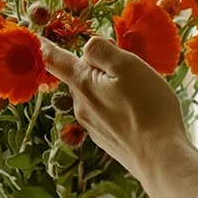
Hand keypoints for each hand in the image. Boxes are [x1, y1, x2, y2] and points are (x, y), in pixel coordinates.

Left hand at [39, 36, 192, 195]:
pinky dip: (119, 111)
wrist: (160, 158)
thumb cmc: (147, 108)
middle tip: (128, 71)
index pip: (55, 60)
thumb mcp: (128, 66)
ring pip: (97, 99)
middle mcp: (81, 107)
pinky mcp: (107, 142)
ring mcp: (93, 127)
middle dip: (98, 71)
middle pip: (82, 78)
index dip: (45, 46)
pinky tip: (140, 117)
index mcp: (82, 84)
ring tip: (141, 97)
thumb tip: (87, 49)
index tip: (36, 40)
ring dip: (111, 92)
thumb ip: (102, 51)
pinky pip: (108, 117)